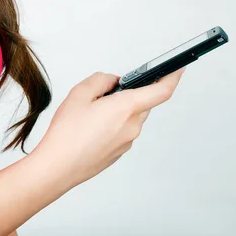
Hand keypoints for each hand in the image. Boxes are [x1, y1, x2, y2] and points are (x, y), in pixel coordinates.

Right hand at [32, 68, 184, 190]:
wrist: (58, 167)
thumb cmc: (67, 134)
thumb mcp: (80, 93)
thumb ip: (101, 80)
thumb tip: (113, 82)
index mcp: (126, 108)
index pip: (161, 90)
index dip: (173, 76)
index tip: (178, 67)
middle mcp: (132, 126)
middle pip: (143, 101)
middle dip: (130, 92)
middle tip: (107, 90)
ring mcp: (128, 141)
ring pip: (132, 116)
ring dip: (119, 108)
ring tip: (92, 111)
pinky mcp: (120, 152)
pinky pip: (124, 129)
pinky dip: (114, 122)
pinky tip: (92, 126)